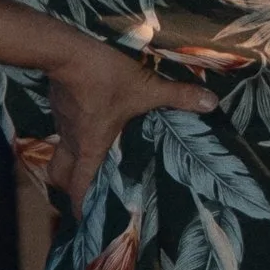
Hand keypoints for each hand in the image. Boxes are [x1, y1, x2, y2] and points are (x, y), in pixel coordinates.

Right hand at [46, 31, 214, 208]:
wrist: (66, 50)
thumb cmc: (104, 76)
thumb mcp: (146, 88)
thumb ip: (177, 96)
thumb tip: (211, 103)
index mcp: (91, 147)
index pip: (78, 187)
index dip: (82, 207)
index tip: (89, 219)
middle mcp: (73, 140)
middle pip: (58, 176)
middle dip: (68, 187)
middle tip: (86, 188)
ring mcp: (63, 122)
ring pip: (61, 151)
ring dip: (72, 159)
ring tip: (92, 158)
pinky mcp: (59, 104)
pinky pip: (64, 128)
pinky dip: (75, 132)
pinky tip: (92, 121)